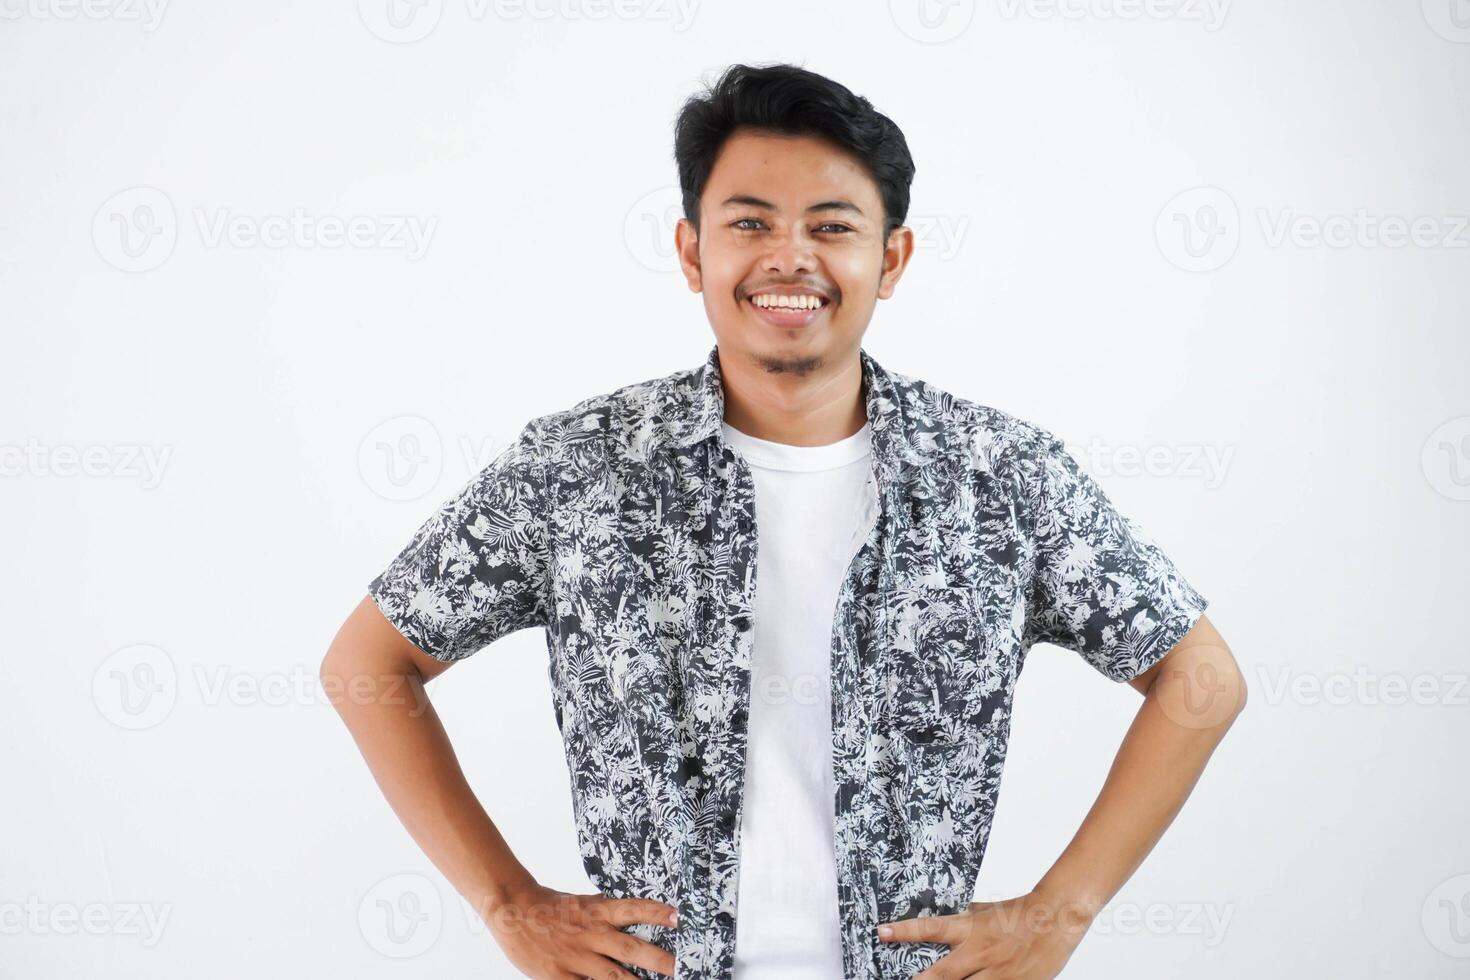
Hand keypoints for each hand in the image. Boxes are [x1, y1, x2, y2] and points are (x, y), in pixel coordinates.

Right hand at [481, 880, 678, 978]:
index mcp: (597, 911)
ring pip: (613, 977)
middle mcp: (591, 933)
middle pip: (630, 948)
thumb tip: (632, 912)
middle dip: (659, 960)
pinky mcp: (560, 976)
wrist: (512, 910)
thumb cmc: (549, 906)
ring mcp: (576, 957)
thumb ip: (605, 910)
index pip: (634, 909)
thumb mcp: (582, 902)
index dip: (657, 913)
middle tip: (682, 968)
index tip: (679, 918)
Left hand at [876, 890, 1095, 978]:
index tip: (882, 933)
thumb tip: (947, 920)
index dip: (904, 931)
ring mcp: (997, 974)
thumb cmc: (1021, 912)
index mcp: (971, 929)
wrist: (1055, 919)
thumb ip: (966, 919)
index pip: (930, 928)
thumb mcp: (986, 910)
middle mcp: (980, 953)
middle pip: (942, 974)